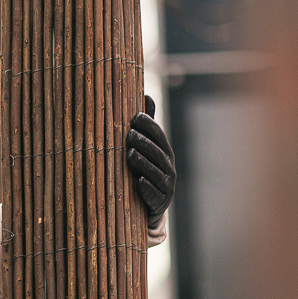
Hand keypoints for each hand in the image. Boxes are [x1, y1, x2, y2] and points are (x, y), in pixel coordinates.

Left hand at [126, 95, 175, 226]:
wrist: (151, 203)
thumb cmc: (146, 169)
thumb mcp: (147, 147)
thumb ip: (147, 126)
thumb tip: (145, 95)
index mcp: (164, 152)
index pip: (159, 136)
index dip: (149, 126)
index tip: (136, 117)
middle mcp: (168, 168)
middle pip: (158, 153)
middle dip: (144, 143)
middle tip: (129, 133)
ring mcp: (165, 185)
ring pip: (155, 172)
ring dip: (143, 163)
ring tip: (130, 154)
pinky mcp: (159, 201)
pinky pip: (154, 194)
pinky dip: (147, 188)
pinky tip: (138, 182)